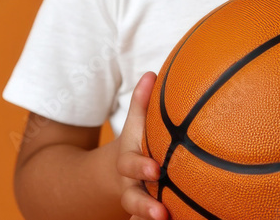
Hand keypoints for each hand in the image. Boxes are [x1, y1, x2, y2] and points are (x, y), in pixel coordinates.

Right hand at [116, 71, 170, 219]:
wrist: (119, 173)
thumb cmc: (138, 142)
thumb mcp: (135, 124)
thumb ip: (141, 103)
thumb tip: (151, 74)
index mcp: (128, 161)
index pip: (130, 164)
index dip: (141, 167)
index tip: (156, 168)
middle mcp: (130, 185)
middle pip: (132, 198)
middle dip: (144, 204)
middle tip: (160, 212)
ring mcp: (138, 201)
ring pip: (138, 214)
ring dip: (149, 218)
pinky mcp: (146, 212)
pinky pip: (144, 219)